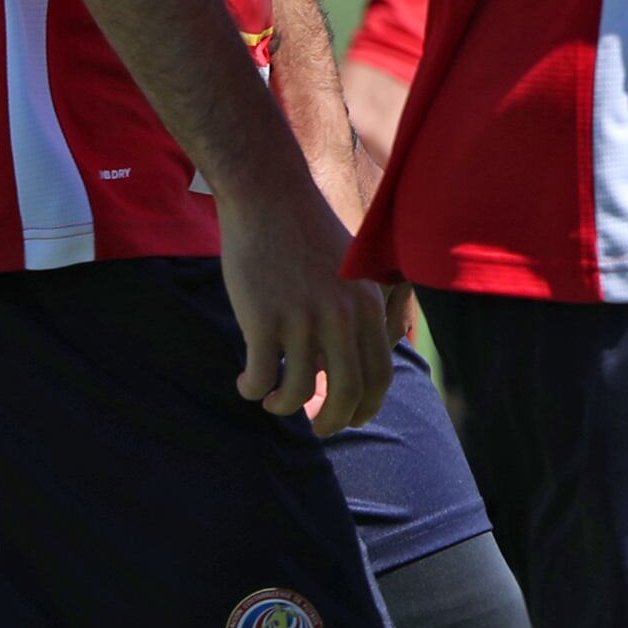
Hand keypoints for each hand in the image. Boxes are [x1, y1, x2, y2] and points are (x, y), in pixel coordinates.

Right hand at [219, 168, 392, 432]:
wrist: (270, 198)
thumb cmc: (307, 235)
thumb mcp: (351, 273)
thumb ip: (357, 314)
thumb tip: (353, 362)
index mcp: (369, 307)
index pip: (380, 376)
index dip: (365, 408)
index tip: (349, 419)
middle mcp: (342, 317)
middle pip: (347, 395)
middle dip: (331, 422)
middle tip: (315, 428)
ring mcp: (303, 319)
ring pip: (298, 392)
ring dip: (283, 406)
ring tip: (272, 400)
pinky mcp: (264, 319)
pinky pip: (260, 377)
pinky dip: (252, 390)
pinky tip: (247, 383)